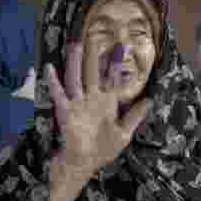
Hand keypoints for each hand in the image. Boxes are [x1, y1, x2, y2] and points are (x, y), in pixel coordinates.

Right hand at [45, 42, 152, 178]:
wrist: (84, 164)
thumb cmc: (102, 150)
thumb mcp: (123, 134)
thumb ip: (135, 117)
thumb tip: (150, 101)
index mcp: (106, 103)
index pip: (112, 80)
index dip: (116, 65)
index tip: (122, 48)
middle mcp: (91, 99)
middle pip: (92, 73)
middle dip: (94, 56)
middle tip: (95, 36)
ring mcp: (78, 104)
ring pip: (76, 78)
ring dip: (75, 63)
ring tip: (75, 45)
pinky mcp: (66, 112)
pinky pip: (60, 95)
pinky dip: (54, 82)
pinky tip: (50, 68)